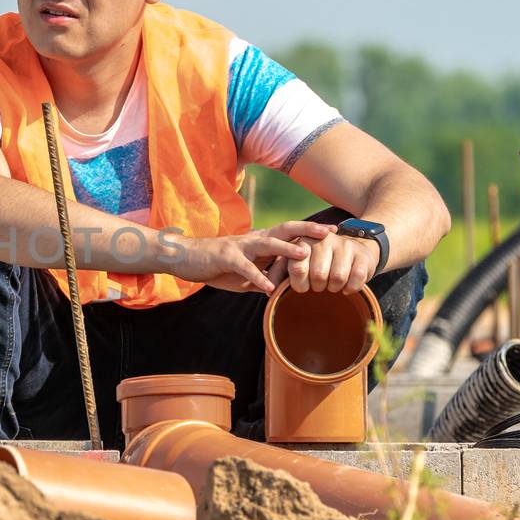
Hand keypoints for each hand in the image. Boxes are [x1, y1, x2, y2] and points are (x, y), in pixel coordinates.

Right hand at [181, 221, 337, 292]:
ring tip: (305, 253)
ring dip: (286, 248)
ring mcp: (240, 246)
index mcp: (260, 242)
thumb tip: (282, 290)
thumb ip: (264, 279)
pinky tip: (270, 288)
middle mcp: (254, 239)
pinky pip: (245, 267)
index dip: (310, 231)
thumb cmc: (217, 266)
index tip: (333, 232)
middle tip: (329, 232)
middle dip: (307, 230)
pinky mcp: (226, 257)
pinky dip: (258, 277)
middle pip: (284, 230)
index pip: (290, 233)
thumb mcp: (245, 275)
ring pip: (267, 243)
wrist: (186, 258)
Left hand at [268, 231, 381, 293]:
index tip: (303, 288)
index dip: (299, 285)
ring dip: (334, 288)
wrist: (354, 250)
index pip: (297, 268)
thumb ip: (279, 273)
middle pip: (318, 275)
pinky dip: (350, 289)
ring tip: (332, 286)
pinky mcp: (361, 255)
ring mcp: (344, 246)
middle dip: (317, 287)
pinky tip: (347, 287)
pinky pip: (355, 279)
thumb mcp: (297, 262)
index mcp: (303, 242)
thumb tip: (268, 292)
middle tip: (319, 286)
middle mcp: (323, 241)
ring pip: (337, 278)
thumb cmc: (319, 261)